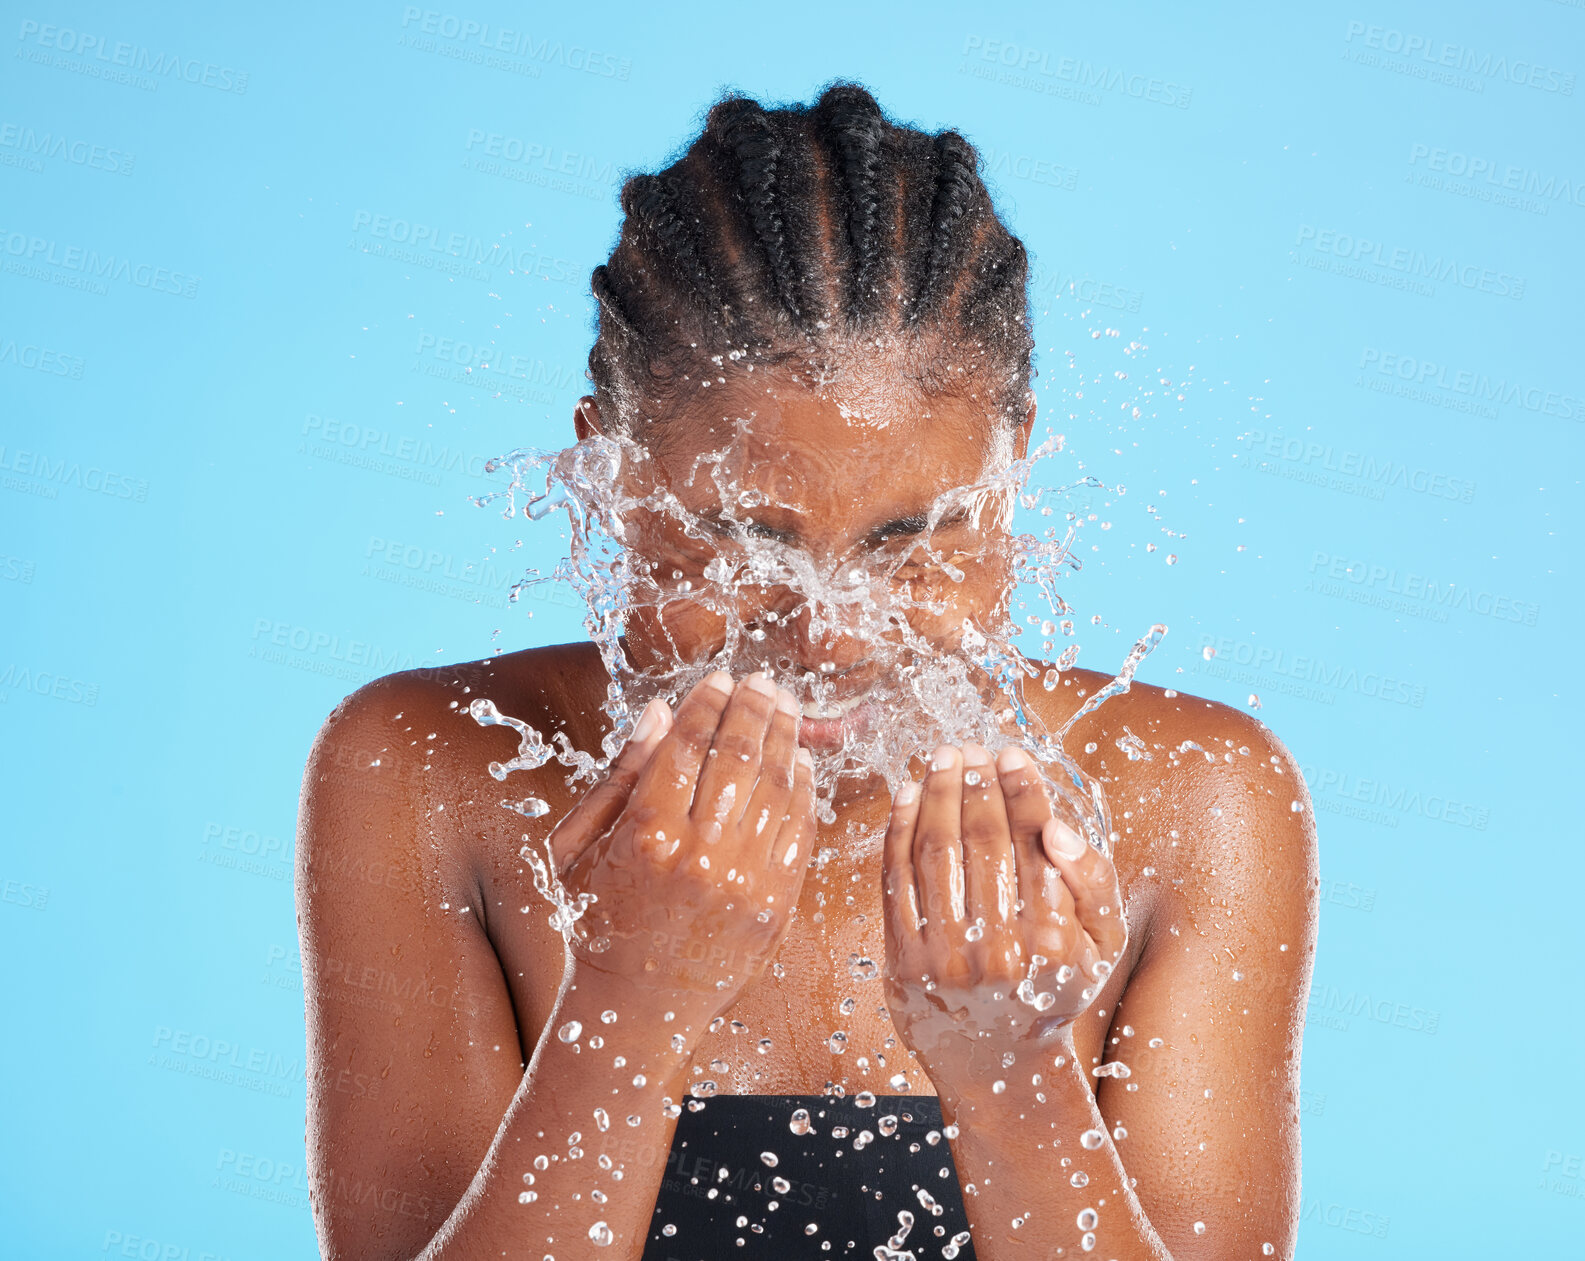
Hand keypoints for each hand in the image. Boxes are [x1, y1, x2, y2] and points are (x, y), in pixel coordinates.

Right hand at [543, 670, 814, 1035]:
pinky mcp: (774, 906)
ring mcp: (743, 882)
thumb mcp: (578, 849)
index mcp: (645, 834)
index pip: (687, 744)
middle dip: (755, 709)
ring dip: (787, 740)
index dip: (707, 703)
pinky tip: (803, 762)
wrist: (635, 1008)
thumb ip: (619, 776)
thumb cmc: (596, 922)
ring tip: (788, 709)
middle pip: (738, 756)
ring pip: (776, 788)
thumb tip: (659, 712)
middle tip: (764, 683)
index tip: (720, 678)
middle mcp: (699, 855)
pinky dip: (804, 790)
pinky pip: (798, 832)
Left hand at [881, 741, 1127, 1097]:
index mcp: (1054, 946)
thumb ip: (1094, 882)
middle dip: (976, 783)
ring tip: (944, 758)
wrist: (995, 1061)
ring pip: (936, 852)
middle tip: (972, 748)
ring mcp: (945, 959)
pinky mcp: (902, 961)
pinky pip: (896, 878)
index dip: (1023, 792)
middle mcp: (998, 954)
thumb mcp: (1101, 945)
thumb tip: (1057, 830)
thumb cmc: (1053, 987)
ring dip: (937, 794)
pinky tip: (909, 793)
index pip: (1035, 846)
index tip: (1013, 754)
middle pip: (981, 841)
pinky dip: (899, 828)